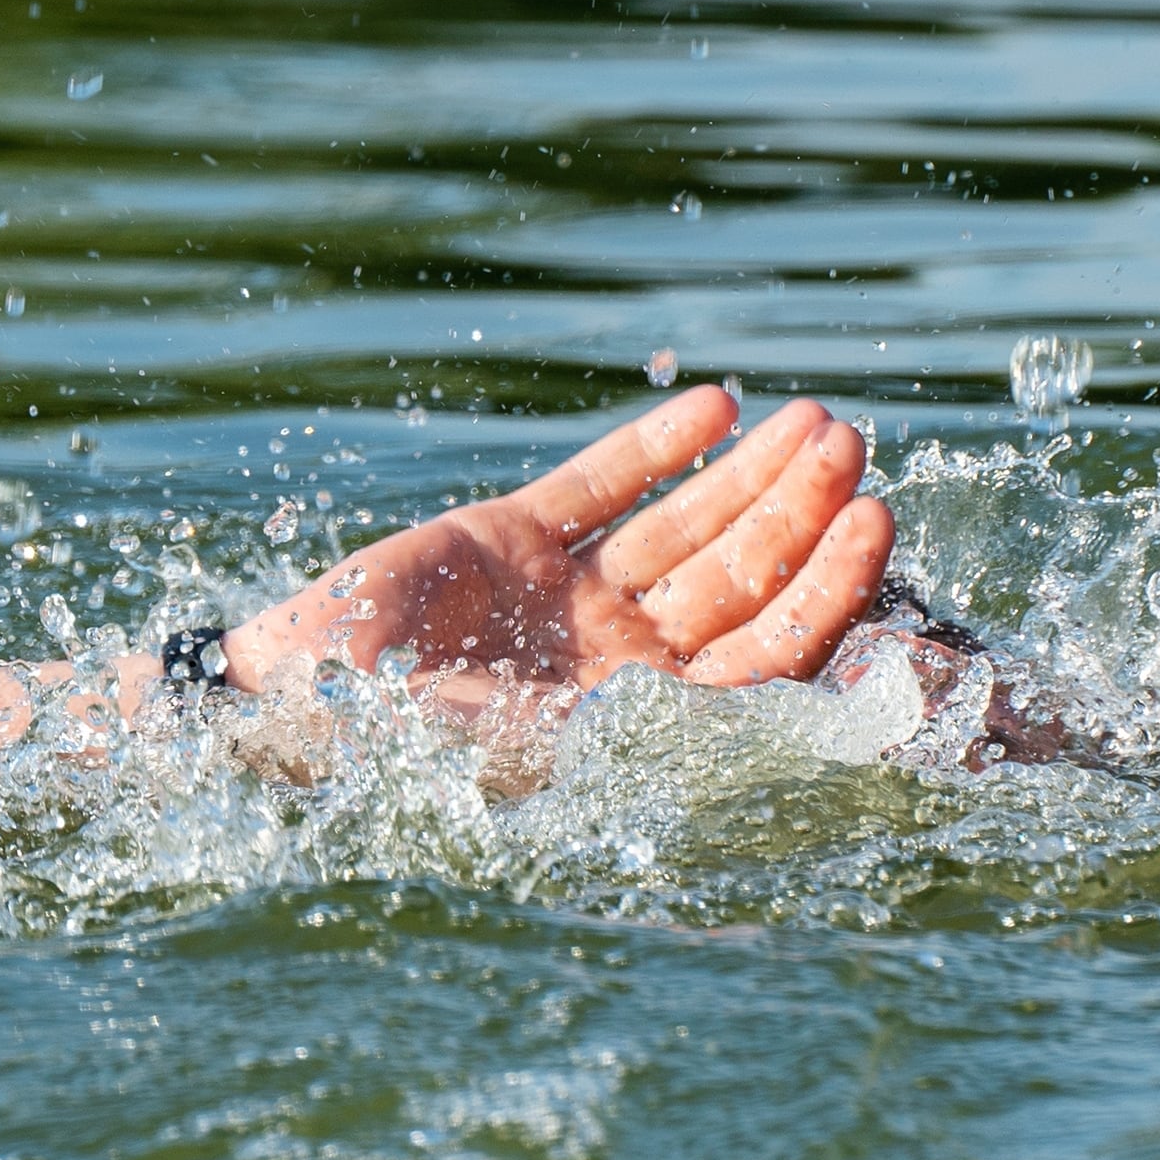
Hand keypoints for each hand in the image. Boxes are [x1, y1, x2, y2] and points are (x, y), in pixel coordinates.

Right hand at [223, 386, 894, 724]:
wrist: (283, 706)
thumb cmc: (401, 753)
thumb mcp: (532, 752)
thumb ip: (646, 728)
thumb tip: (785, 716)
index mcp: (642, 726)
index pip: (766, 654)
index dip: (827, 590)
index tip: (876, 520)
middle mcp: (620, 662)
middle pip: (740, 577)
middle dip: (799, 511)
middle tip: (851, 442)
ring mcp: (570, 599)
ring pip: (687, 525)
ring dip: (751, 473)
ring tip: (810, 417)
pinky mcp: (510, 540)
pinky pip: (602, 487)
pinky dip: (656, 447)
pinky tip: (716, 406)